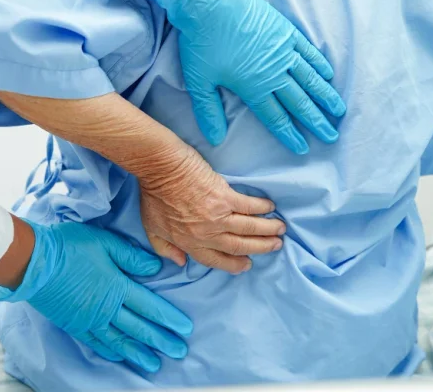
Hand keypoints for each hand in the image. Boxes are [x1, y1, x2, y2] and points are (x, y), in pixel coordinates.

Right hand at [0, 221, 192, 372]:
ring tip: (154, 364)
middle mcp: (106, 308)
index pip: (149, 306)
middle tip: (178, 351)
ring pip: (119, 340)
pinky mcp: (73, 324)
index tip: (184, 329)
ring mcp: (88, 319)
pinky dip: (110, 351)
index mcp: (117, 286)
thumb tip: (156, 268)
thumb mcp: (104, 242)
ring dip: (138, 352)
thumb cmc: (69, 246)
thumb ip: (131, 257)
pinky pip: (96, 342)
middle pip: (138, 328)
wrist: (33, 261)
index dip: (168, 318)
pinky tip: (120, 356)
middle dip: (160, 340)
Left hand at [139, 147, 284, 271]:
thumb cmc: (153, 195)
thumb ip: (166, 248)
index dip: (233, 264)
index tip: (247, 264)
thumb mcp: (152, 228)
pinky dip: (262, 207)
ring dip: (268, 229)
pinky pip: (249, 206)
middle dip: (260, 247)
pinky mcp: (225, 196)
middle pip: (239, 246)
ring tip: (280, 229)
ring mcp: (218, 216)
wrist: (160, 168)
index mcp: (189, 243)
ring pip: (249, 228)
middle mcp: (207, 234)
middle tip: (274, 245)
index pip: (216, 260)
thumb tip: (181, 261)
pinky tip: (270, 207)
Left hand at [146, 0, 345, 152]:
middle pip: (299, 101)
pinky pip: (308, 51)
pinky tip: (328, 75)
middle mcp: (274, 71)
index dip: (289, 134)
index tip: (302, 148)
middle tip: (331, 136)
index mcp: (254, 86)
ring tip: (338, 111)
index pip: (275, 117)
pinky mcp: (285, 31)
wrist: (210, 1)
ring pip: (310, 78)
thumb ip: (208, 111)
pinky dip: (319, 65)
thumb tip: (215, 139)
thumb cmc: (202, 42)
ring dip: (325, 96)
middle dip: (316, 121)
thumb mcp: (199, 81)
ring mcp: (283, 50)